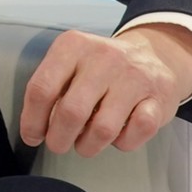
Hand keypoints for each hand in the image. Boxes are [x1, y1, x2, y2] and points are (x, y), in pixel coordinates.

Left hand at [18, 25, 191, 156]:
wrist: (154, 56)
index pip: (42, 88)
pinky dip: (123, 143)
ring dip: (89, 146)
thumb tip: (35, 130)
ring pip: (103, 129)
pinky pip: (136, 133)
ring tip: (86, 143)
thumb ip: (50, 90)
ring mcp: (134, 76)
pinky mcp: (159, 96)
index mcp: (73, 46)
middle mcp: (103, 57)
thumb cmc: (101, 69)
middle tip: (59, 145)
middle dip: (59, 139)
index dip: (32, 120)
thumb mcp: (70, 64)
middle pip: (71, 111)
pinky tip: (118, 135)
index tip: (33, 136)